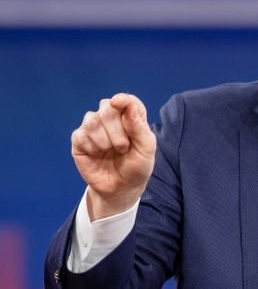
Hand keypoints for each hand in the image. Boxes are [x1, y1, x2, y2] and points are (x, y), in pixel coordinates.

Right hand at [71, 93, 156, 220]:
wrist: (122, 188)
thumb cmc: (137, 166)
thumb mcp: (146, 149)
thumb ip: (139, 127)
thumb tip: (128, 105)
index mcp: (131, 116)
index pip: (127, 100)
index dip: (123, 100)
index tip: (119, 103)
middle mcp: (111, 118)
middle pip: (107, 108)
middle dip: (117, 130)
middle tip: (123, 148)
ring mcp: (93, 127)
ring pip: (92, 119)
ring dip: (104, 139)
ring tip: (110, 151)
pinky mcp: (79, 140)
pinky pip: (80, 134)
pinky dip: (91, 146)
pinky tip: (96, 154)